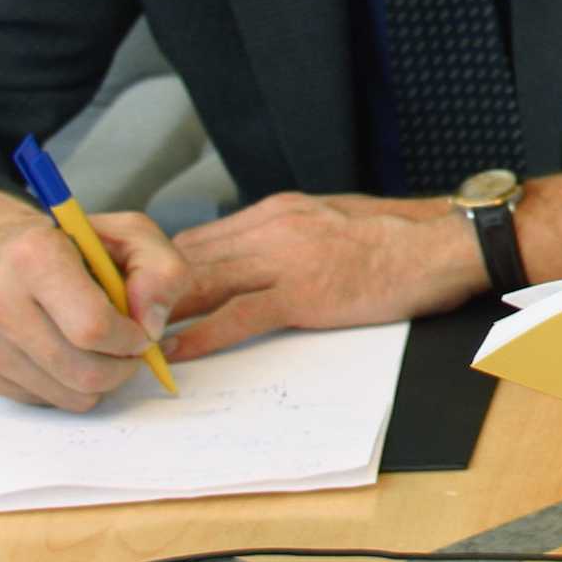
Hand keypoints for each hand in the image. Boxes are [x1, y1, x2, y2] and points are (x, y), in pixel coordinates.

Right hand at [0, 186, 190, 410]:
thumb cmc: (69, 245)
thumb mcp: (129, 235)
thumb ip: (161, 270)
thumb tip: (152, 325)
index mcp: (35, 257)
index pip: (93, 327)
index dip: (130, 338)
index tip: (140, 330)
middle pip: (84, 372)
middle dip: (123, 367)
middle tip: (129, 347)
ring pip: (70, 396)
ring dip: (102, 381)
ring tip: (103, 349)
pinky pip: (48, 401)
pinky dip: (71, 386)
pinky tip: (70, 353)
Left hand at [160, 191, 486, 361]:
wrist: (443, 242)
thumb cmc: (398, 238)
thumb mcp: (330, 222)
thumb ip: (288, 238)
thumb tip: (254, 261)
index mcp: (278, 210)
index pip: (201, 237)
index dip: (162, 267)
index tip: (138, 291)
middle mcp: (273, 227)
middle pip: (190, 257)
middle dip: (150, 290)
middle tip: (117, 320)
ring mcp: (287, 258)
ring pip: (205, 282)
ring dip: (163, 313)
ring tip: (130, 339)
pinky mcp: (306, 292)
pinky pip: (240, 315)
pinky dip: (202, 334)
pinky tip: (177, 351)